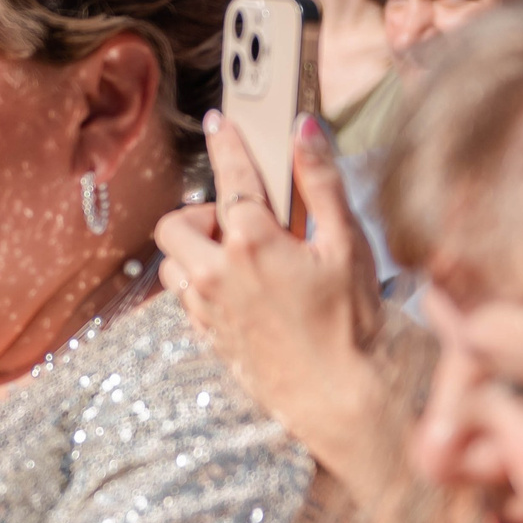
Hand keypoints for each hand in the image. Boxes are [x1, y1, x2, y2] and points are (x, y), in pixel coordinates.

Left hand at [154, 111, 393, 495]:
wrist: (338, 399)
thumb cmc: (351, 326)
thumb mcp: (347, 246)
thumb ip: (322, 184)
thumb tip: (306, 131)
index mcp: (251, 243)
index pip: (230, 176)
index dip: (227, 143)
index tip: (222, 123)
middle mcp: (215, 273)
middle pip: (175, 223)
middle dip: (201, 213)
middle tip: (243, 221)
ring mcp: (204, 308)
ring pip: (172, 263)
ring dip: (196, 251)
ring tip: (243, 258)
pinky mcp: (205, 336)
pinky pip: (183, 297)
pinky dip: (201, 284)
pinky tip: (242, 290)